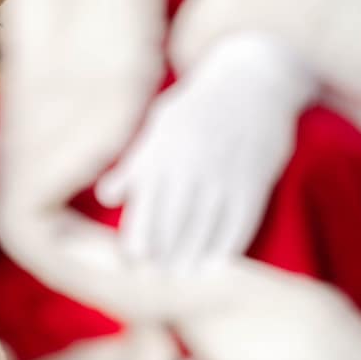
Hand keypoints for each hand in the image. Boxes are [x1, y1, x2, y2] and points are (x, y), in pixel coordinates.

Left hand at [96, 33, 313, 272]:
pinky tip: (214, 265)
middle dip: (163, 253)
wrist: (254, 80)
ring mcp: (226, 174)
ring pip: (205, 227)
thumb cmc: (197, 105)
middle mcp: (194, 164)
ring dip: (191, 257)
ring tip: (180, 279)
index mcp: (165, 148)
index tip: (132, 259)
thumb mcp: (160, 123)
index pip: (147, 202)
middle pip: (175, 221)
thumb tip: (105, 195)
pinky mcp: (254, 182)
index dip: (139, 234)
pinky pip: (238, 224)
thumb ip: (135, 162)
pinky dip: (226, 248)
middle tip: (154, 279)